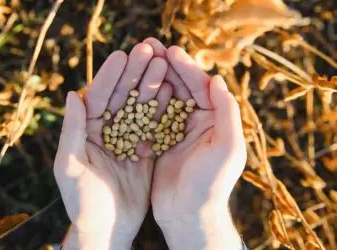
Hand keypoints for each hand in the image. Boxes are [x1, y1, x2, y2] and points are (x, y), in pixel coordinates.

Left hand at [53, 43, 169, 249]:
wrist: (107, 227)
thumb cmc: (83, 201)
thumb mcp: (70, 167)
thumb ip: (71, 132)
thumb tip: (72, 94)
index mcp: (87, 131)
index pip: (98, 96)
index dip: (110, 76)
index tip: (124, 54)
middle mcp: (107, 130)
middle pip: (122, 96)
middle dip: (135, 72)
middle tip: (149, 49)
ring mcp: (127, 138)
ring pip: (141, 106)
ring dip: (152, 84)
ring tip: (165, 63)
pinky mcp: (144, 149)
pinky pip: (155, 124)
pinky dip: (163, 108)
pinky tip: (174, 92)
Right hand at [144, 38, 245, 249]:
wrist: (188, 213)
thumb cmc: (211, 183)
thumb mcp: (227, 147)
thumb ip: (227, 112)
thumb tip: (218, 79)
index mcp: (216, 119)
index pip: (201, 86)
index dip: (186, 67)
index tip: (169, 50)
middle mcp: (198, 121)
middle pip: (181, 86)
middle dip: (166, 65)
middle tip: (148, 45)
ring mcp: (178, 129)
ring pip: (165, 97)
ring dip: (152, 78)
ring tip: (138, 59)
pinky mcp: (162, 140)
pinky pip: (152, 115)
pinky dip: (143, 100)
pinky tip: (130, 87)